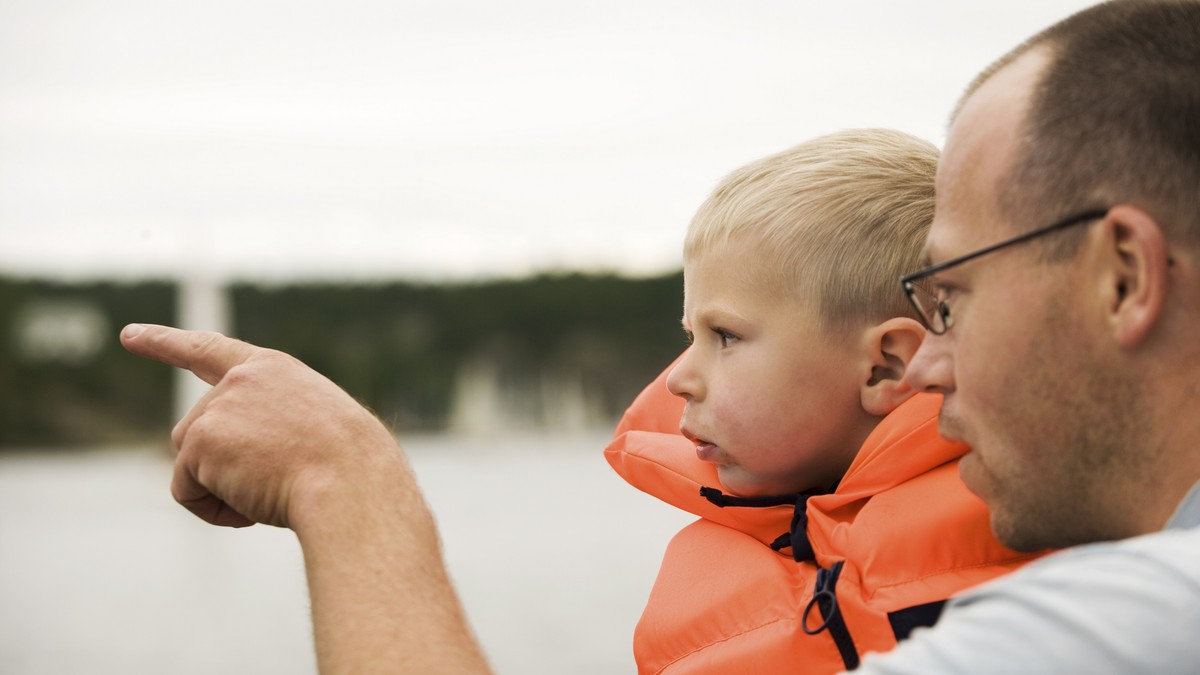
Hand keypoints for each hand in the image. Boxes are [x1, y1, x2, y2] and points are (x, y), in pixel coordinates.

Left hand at [120, 323, 401, 530]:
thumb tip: (229, 468)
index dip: (165, 343)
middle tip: (280, 482)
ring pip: (192, 463)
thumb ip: (269, 428)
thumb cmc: (349, 470)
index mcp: (274, 371)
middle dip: (222, 468)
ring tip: (274, 490)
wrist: (351, 483)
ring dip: (222, 489)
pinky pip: (187, 491)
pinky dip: (213, 510)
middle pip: (198, 433)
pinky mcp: (200, 439)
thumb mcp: (316, 431)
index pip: (210, 351)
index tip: (128, 335)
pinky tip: (252, 506)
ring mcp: (218, 405)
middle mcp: (240, 379)